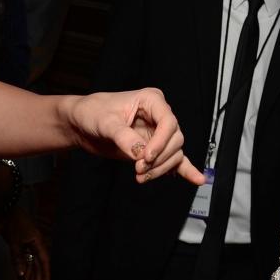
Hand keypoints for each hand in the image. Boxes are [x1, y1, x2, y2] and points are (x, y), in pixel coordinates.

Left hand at [4, 207, 49, 279]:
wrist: (4, 210)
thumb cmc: (12, 223)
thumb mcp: (14, 241)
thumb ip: (18, 258)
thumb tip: (23, 274)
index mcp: (37, 242)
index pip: (44, 262)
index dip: (47, 276)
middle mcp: (34, 246)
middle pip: (37, 266)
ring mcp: (26, 246)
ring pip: (29, 266)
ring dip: (27, 279)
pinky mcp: (18, 246)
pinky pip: (21, 261)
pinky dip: (20, 271)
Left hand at [68, 88, 204, 184]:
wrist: (82, 124)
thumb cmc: (93, 113)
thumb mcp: (106, 123)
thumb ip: (124, 137)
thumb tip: (139, 154)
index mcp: (151, 101)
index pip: (169, 122)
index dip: (160, 142)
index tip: (145, 158)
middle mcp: (159, 116)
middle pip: (175, 140)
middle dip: (159, 158)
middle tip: (138, 170)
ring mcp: (158, 133)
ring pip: (174, 153)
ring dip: (160, 168)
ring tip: (140, 177)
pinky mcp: (154, 149)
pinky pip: (174, 159)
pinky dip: (185, 169)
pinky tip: (197, 179)